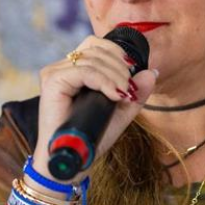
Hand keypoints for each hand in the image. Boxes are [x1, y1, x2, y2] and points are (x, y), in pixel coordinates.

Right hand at [30, 35, 156, 184]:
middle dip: (120, 67)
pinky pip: (84, 71)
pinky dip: (103, 81)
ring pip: (92, 58)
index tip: (131, 74)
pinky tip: (113, 95)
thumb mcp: (121, 112)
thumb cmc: (92, 137)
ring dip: (115, 75)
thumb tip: (152, 72)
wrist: (74, 160)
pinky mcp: (52, 81)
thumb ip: (136, 93)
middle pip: (96, 49)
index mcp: (75, 70)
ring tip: (122, 96)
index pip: (97, 44)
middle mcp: (63, 67)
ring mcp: (55, 73)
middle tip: (128, 90)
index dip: (117, 53)